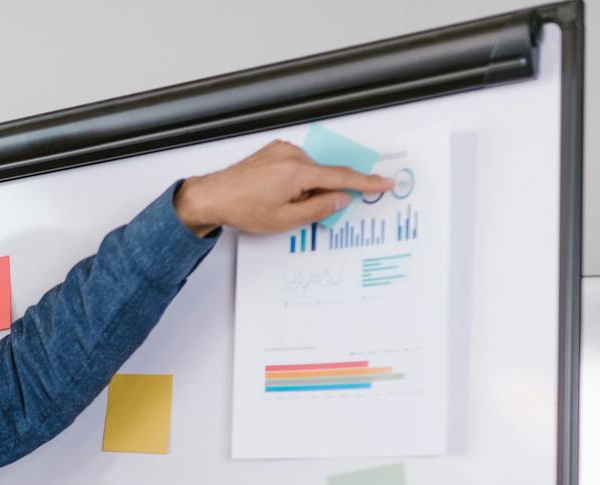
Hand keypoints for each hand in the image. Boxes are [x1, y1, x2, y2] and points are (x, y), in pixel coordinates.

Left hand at [175, 140, 396, 236]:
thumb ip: (318, 208)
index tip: (385, 182)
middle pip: (323, 175)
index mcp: (297, 171)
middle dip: (319, 194)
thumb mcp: (285, 220)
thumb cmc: (243, 209)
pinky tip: (276, 192)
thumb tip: (341, 198)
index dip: (366, 181)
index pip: (341, 176)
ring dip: (304, 188)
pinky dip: (295, 179)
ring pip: (309, 171)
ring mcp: (282, 149)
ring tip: (278, 202)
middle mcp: (292, 154)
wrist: (214, 196)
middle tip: (298, 209)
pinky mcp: (274, 150)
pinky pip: (297, 165)